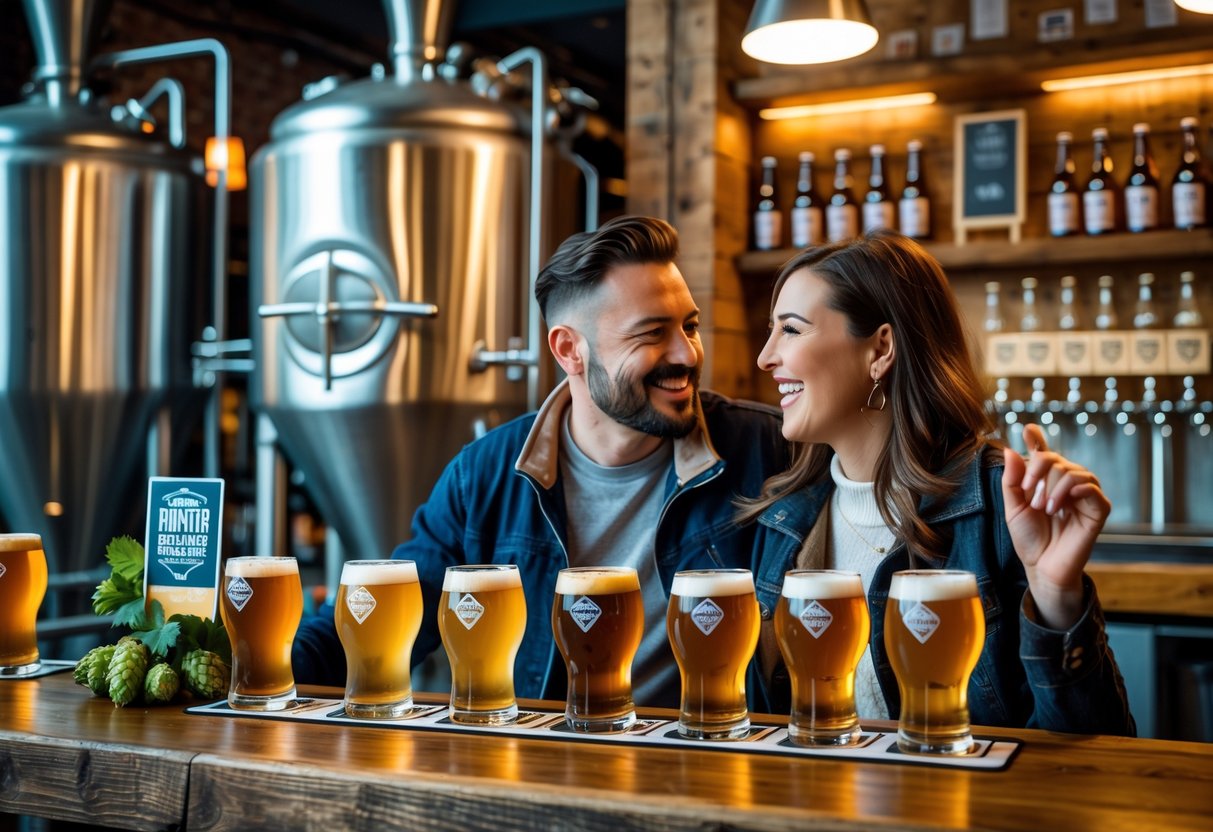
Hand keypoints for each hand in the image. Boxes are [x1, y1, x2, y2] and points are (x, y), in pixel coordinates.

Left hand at [1001, 424, 1110, 629]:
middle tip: (1031, 499)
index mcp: (1046, 481)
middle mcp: (1066, 483)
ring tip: (1044, 508)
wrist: (1041, 567)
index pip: (1043, 453)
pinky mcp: (1098, 509)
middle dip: (1038, 474)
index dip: (1036, 438)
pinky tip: (1060, 505)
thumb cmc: (1029, 538)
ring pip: (1072, 471)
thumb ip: (1012, 480)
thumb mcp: (1013, 507)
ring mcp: (1084, 495)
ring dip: (1053, 486)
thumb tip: (1010, 449)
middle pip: (1054, 459)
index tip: (1027, 428)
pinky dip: (1072, 490)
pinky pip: (1090, 487)